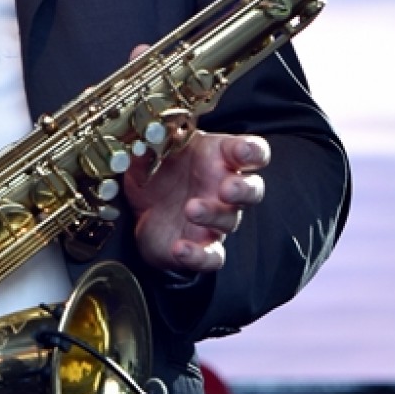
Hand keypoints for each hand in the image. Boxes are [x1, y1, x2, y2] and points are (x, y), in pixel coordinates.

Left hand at [123, 129, 268, 274]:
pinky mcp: (202, 246)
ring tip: (191, 209)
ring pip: (229, 220)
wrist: (142, 213)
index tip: (243, 151)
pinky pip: (211, 256)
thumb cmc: (158, 174)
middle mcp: (223, 188)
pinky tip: (180, 248)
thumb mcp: (149, 153)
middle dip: (244, 189)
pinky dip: (198, 255)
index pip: (251, 152)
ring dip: (213, 215)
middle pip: (252, 189)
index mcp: (218, 157)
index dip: (252, 151)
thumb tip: (145, 136)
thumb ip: (150, 143)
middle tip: (227, 188)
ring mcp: (216, 220)